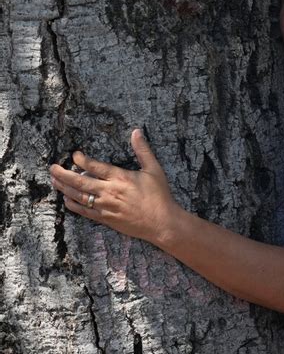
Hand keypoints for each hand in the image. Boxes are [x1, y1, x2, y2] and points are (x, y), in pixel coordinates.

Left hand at [50, 129, 177, 243]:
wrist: (161, 222)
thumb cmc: (159, 195)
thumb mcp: (154, 169)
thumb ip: (143, 150)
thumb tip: (136, 131)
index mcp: (120, 178)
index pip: (95, 167)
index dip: (82, 160)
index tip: (74, 155)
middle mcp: (109, 192)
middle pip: (80, 182)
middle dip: (63, 174)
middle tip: (52, 168)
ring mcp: (106, 207)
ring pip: (79, 196)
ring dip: (64, 188)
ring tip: (54, 180)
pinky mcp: (106, 219)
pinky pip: (84, 212)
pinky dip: (73, 205)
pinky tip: (66, 199)